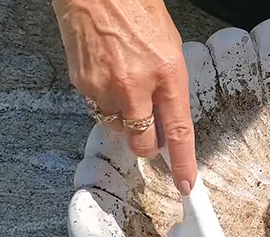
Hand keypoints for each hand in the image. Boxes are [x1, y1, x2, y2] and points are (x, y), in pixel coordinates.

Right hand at [53, 0, 196, 194]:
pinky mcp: (83, 86)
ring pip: (118, 128)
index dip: (184, 164)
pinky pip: (98, 109)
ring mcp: (105, 88)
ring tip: (125, 84)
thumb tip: (167, 122)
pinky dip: (105, 101)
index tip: (187, 186)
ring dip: (125, 119)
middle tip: (150, 129)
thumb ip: (170, 88)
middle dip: (148, 145)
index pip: (179, 131)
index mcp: (167, 73)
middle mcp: (136, 86)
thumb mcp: (169, 49)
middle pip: (142, 143)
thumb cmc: (137, 10)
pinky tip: (108, 74)